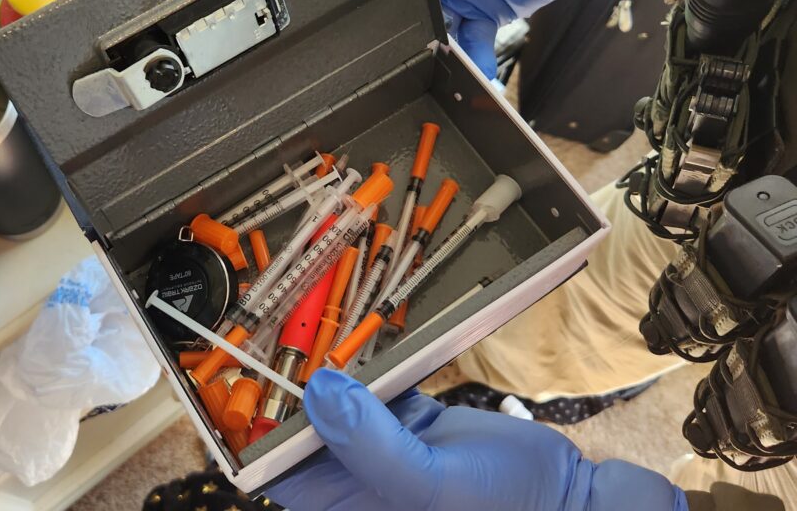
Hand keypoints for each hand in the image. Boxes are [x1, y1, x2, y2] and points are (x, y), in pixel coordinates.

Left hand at [266, 369, 686, 510]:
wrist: (569, 497)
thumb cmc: (504, 509)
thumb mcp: (429, 485)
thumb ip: (370, 442)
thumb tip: (317, 391)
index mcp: (344, 503)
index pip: (276, 466)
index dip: (255, 424)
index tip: (246, 374)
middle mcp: (356, 478)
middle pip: (305, 424)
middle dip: (294, 381)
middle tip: (286, 329)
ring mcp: (383, 448)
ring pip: (341, 399)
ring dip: (333, 366)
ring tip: (319, 322)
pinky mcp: (411, 424)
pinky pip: (378, 385)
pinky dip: (373, 362)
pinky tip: (369, 337)